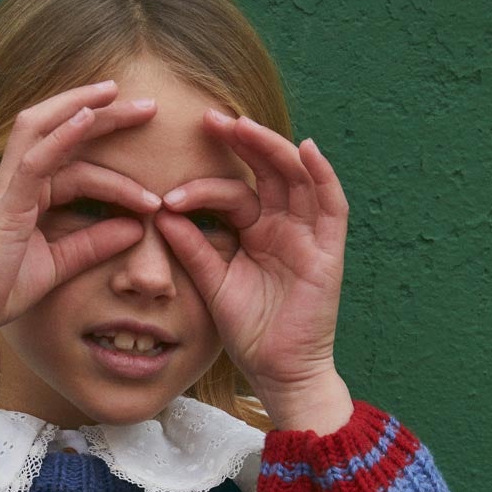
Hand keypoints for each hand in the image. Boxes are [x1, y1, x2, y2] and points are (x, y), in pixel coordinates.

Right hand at [0, 81, 162, 353]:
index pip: (74, 164)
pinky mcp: (4, 201)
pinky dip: (62, 134)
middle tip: (149, 107)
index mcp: (22, 191)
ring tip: (121, 97)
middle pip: (59, 130)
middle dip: (103, 113)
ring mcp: (5, 185)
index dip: (115, 170)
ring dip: (84, 108)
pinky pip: (35, 157)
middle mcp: (12, 179)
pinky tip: (89, 117)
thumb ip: (92, 244)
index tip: (154, 191)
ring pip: (43, 128)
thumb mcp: (55, 265)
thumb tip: (135, 229)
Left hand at [154, 115, 349, 396]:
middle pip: (267, 170)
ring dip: (273, 149)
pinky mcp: (330, 250)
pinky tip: (307, 149)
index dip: (203, 185)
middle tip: (209, 119)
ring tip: (244, 126)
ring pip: (297, 177)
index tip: (168, 191)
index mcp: (256, 231)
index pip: (233, 192)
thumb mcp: (213, 283)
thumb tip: (160, 214)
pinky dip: (323, 175)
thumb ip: (192, 248)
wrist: (278, 372)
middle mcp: (284, 225)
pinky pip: (331, 205)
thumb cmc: (249, 332)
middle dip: (242, 143)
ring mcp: (309, 235)